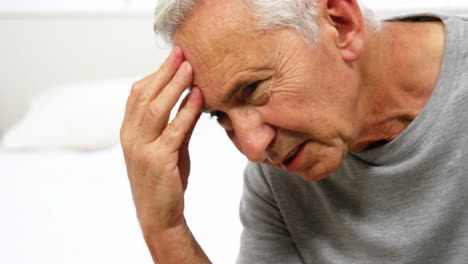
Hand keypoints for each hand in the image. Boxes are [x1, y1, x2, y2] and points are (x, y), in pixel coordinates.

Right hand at [120, 47, 202, 234]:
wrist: (159, 216)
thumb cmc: (164, 181)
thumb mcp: (169, 148)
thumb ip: (176, 124)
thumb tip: (192, 98)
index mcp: (129, 132)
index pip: (137, 95)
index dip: (155, 75)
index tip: (173, 59)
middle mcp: (130, 137)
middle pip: (144, 95)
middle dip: (164, 72)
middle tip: (181, 53)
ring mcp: (142, 149)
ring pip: (156, 108)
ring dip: (173, 85)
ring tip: (189, 67)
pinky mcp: (158, 160)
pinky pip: (173, 129)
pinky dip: (186, 111)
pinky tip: (197, 97)